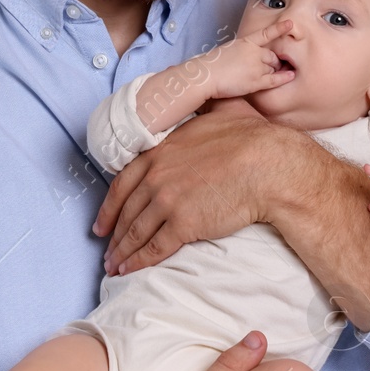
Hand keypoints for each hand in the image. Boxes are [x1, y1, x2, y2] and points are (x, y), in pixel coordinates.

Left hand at [94, 97, 293, 274]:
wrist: (268, 165)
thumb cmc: (250, 137)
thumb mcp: (219, 111)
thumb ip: (203, 108)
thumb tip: (206, 100)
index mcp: (159, 152)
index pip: (123, 184)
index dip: (109, 207)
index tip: (101, 223)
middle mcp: (157, 177)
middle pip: (126, 211)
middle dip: (113, 234)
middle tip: (106, 251)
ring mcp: (168, 201)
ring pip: (136, 232)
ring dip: (122, 252)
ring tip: (114, 267)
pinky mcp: (184, 224)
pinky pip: (155, 247)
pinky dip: (139, 262)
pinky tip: (130, 270)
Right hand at [200, 19, 294, 98]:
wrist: (205, 75)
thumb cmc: (210, 65)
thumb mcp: (227, 50)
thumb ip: (240, 52)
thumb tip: (245, 58)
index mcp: (245, 42)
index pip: (266, 33)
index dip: (279, 28)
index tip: (290, 24)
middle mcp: (254, 53)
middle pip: (272, 56)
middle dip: (274, 62)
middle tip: (273, 67)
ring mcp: (256, 67)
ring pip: (272, 68)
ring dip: (273, 71)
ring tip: (269, 75)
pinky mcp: (256, 81)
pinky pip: (274, 79)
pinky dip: (284, 78)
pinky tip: (291, 76)